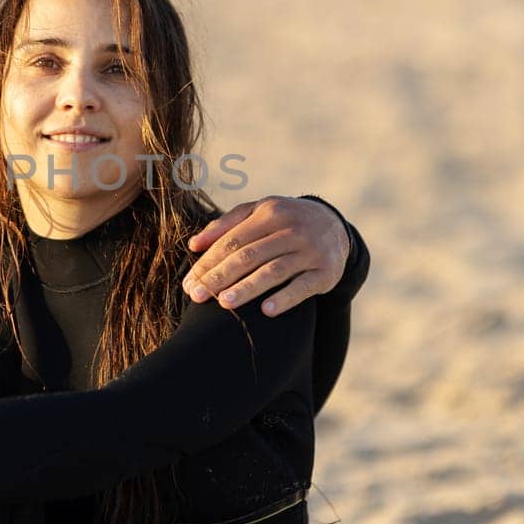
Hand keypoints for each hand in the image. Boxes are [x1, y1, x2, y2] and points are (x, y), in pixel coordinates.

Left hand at [184, 196, 349, 316]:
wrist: (334, 225)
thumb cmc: (284, 220)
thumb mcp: (258, 212)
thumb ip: (225, 225)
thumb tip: (193, 245)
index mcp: (269, 213)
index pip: (232, 241)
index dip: (208, 262)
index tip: (189, 283)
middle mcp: (290, 229)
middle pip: (249, 256)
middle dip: (219, 277)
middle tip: (197, 296)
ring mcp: (310, 251)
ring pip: (273, 271)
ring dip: (248, 288)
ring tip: (225, 303)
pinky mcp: (326, 272)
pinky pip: (303, 287)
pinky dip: (285, 298)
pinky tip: (266, 311)